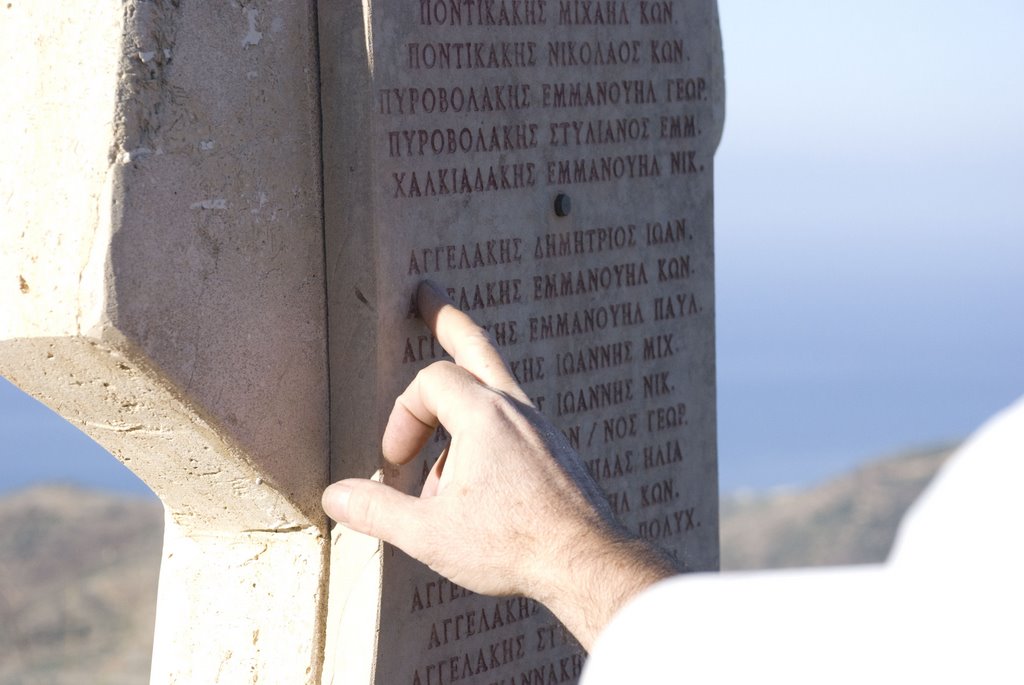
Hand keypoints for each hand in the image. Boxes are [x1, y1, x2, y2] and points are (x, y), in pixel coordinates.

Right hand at [322, 280, 678, 648]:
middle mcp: (516, 410)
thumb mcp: (430, 533)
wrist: (588, 562)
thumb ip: (378, 510)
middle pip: (477, 348)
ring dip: (461, 398)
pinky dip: (486, 433)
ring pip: (497, 387)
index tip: (395, 466)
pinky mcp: (557, 452)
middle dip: (447, 321)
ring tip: (438, 438)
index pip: (429, 384)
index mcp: (484, 415)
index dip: (402, 418)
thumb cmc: (513, 544)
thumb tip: (335, 496)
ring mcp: (542, 428)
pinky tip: (477, 476)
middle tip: (428, 294)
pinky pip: (514, 422)